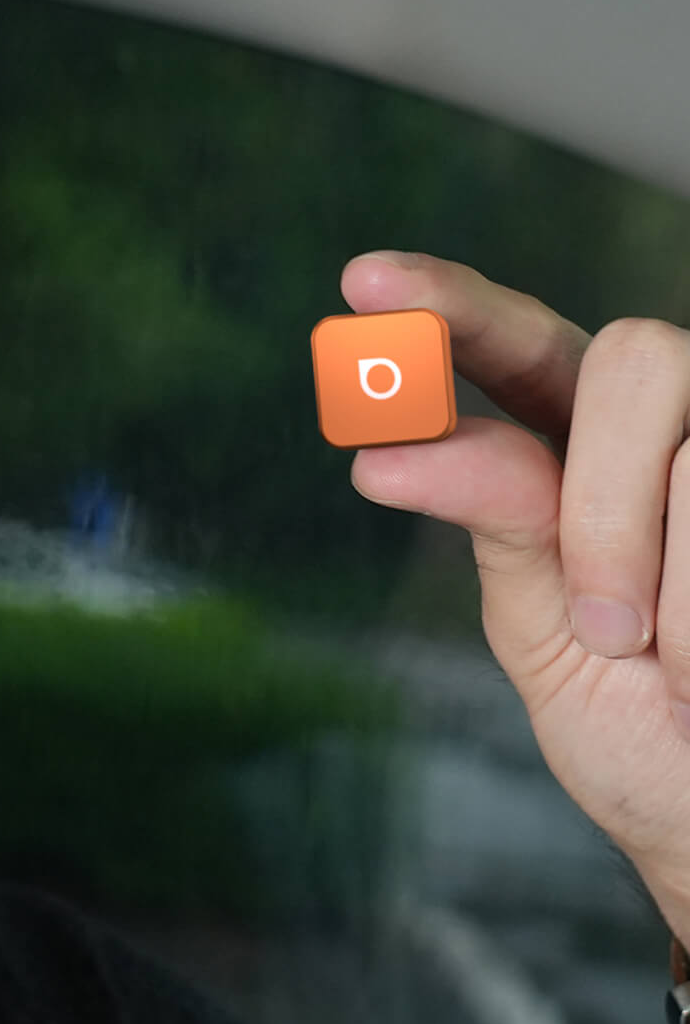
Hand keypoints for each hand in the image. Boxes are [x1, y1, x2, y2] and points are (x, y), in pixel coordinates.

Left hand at [340, 249, 689, 939]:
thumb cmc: (650, 739)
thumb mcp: (548, 636)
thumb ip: (503, 526)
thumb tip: (395, 448)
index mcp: (588, 453)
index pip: (517, 347)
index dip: (450, 302)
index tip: (365, 283)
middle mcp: (676, 435)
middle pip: (633, 354)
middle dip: (607, 498)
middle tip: (608, 628)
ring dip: (668, 590)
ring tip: (686, 672)